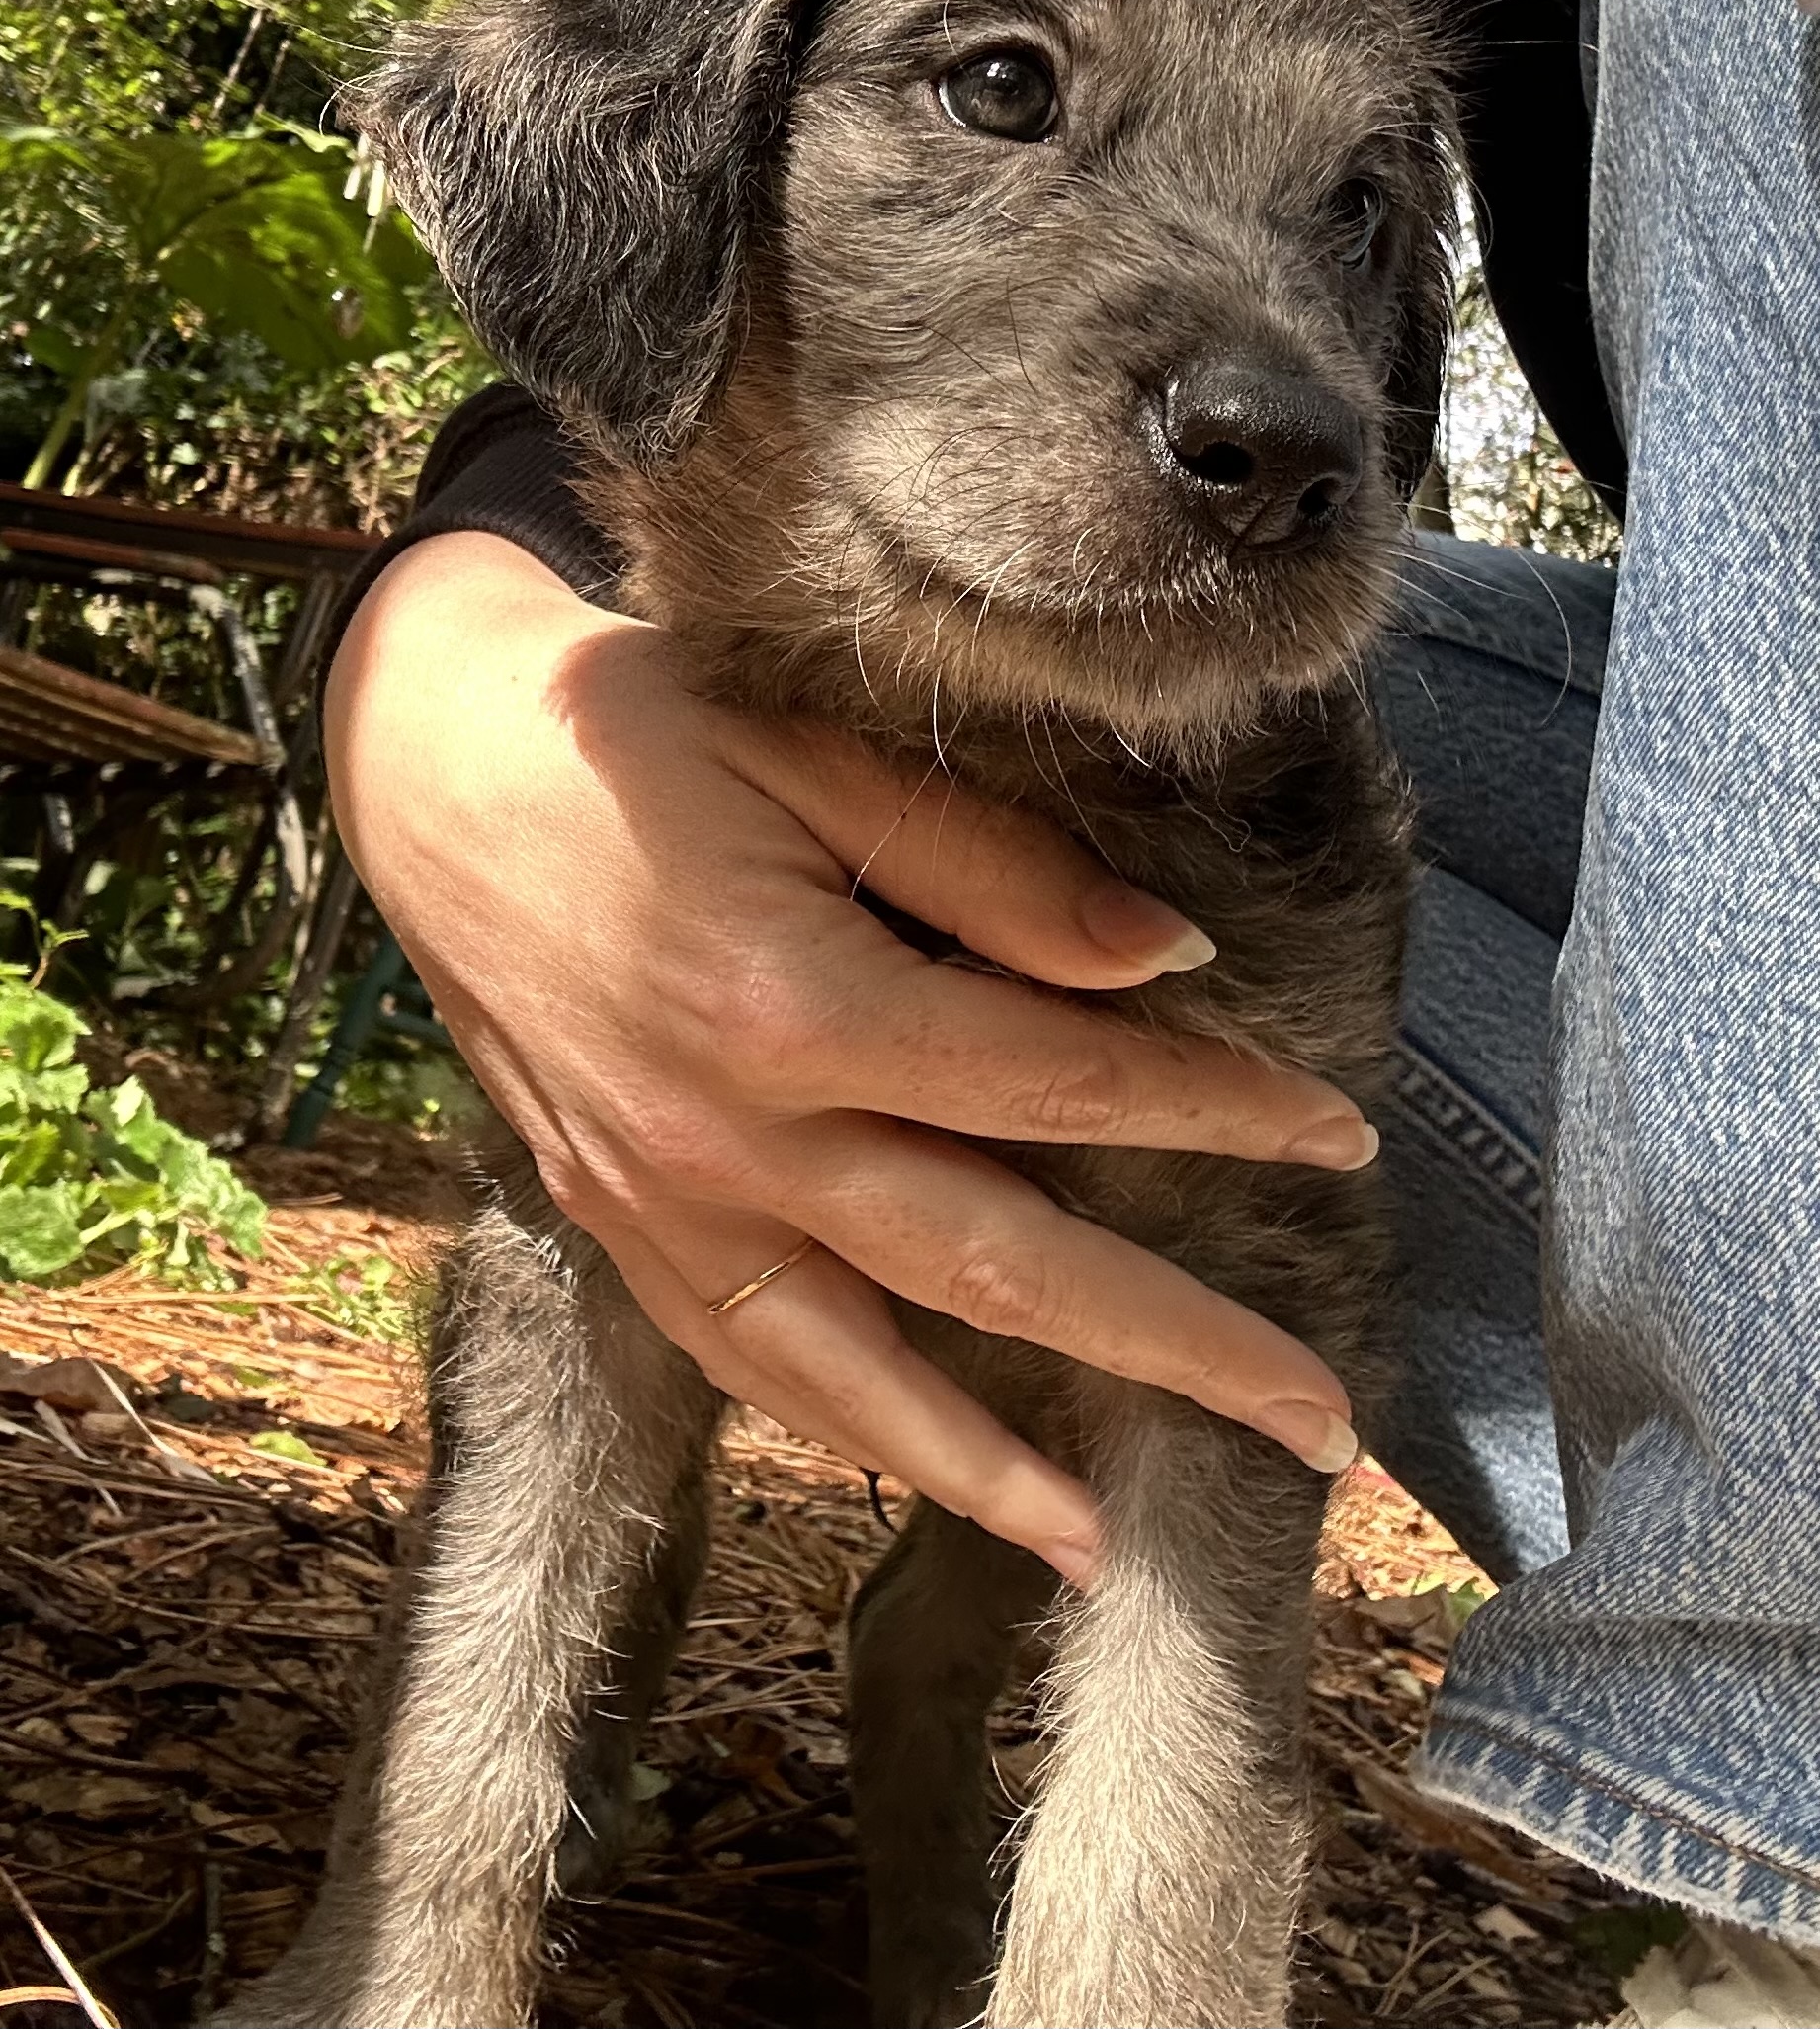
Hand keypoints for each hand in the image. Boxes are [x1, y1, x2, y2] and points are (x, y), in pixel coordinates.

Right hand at [325, 533, 1377, 1585]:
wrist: (439, 768)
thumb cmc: (646, 731)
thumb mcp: (820, 754)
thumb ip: (997, 875)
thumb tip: (1171, 962)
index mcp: (797, 1001)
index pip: (1061, 1083)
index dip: (1216, 1109)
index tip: (1342, 1133)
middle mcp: (730, 1135)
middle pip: (996, 1267)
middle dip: (1172, 1347)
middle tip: (1316, 1418)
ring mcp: (661, 1202)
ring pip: (859, 1372)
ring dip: (998, 1467)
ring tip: (1114, 1545)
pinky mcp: (614, 1225)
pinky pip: (748, 1365)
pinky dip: (849, 1435)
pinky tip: (932, 1478)